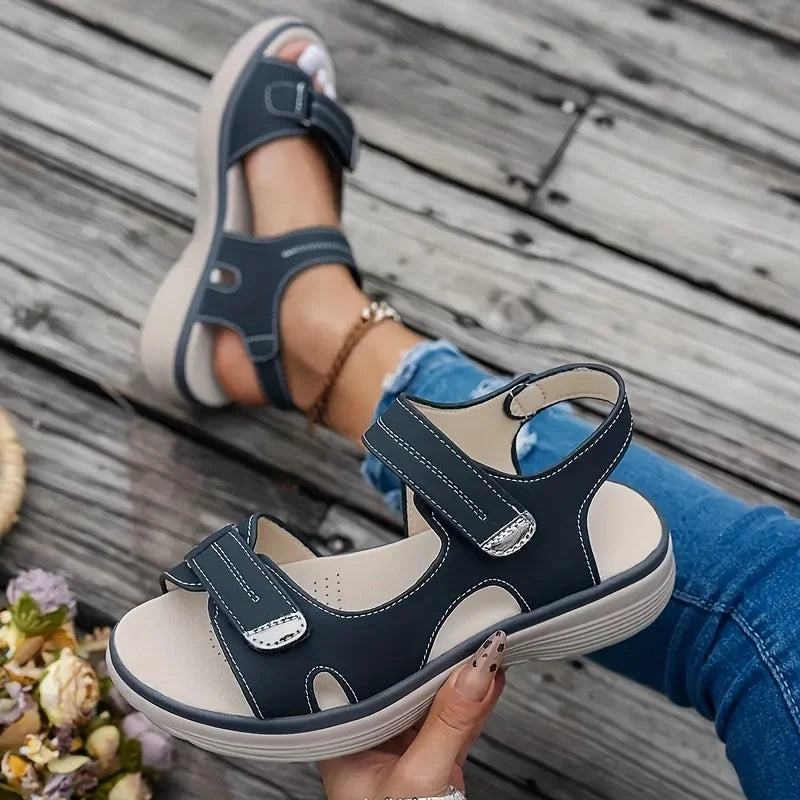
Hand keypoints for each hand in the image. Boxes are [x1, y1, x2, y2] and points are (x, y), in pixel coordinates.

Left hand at [319, 631, 505, 799]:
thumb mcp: (421, 781)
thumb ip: (449, 724)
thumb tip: (475, 670)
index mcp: (348, 736)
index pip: (375, 676)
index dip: (402, 645)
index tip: (435, 620)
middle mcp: (374, 736)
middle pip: (407, 682)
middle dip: (439, 654)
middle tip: (468, 621)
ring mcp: (406, 747)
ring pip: (437, 699)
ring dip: (465, 675)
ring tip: (485, 642)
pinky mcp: (434, 759)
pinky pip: (458, 720)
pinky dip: (478, 701)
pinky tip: (491, 678)